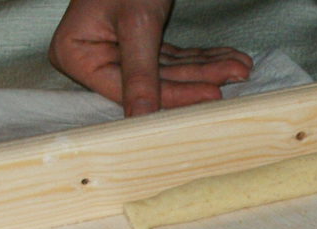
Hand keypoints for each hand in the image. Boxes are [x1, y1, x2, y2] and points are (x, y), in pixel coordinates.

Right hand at [49, 0, 251, 116]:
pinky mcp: (138, 46)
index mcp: (77, 55)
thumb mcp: (136, 23)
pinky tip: (228, 58)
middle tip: (235, 74)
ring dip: (207, 67)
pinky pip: (172, 58)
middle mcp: (94, 58)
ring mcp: (117, 53)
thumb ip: (140, 73)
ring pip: (169, 70)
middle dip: (200, 76)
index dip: (173, 93)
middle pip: (154, 81)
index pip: (130, 88)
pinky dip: (201, 57)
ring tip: (240, 65)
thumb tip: (140, 116)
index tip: (210, 93)